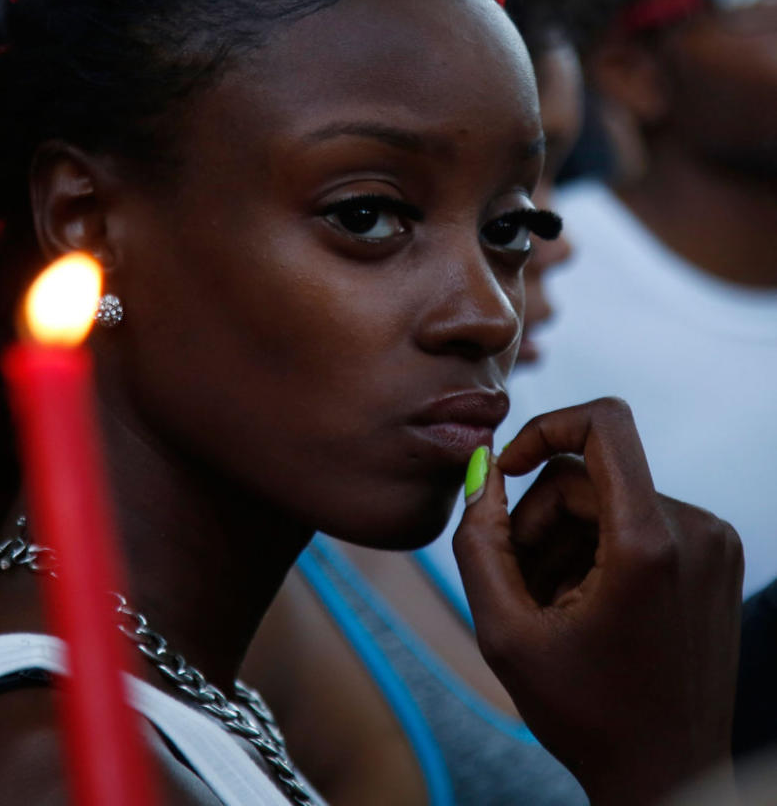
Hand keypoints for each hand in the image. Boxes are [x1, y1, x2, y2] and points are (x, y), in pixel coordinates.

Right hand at [453, 398, 742, 804]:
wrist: (668, 773)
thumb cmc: (587, 713)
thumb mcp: (504, 632)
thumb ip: (479, 542)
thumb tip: (482, 472)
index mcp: (647, 545)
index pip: (604, 422)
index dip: (544, 427)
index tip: (508, 470)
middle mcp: (693, 531)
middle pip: (588, 477)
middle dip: (538, 518)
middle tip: (517, 582)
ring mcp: (712, 544)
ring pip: (608, 501)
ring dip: (564, 540)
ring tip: (549, 605)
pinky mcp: (714, 558)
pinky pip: (636, 522)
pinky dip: (597, 551)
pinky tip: (581, 605)